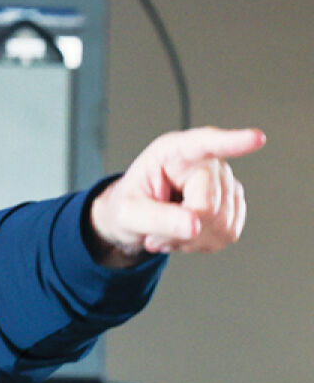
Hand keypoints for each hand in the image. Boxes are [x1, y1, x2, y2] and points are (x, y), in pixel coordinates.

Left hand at [88, 126, 265, 266]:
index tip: (256, 138)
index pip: (206, 144)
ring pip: (222, 226)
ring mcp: (224, 183)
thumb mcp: (127, 213)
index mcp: (174, 152)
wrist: (135, 218)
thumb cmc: (128, 205)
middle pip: (209, 207)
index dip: (232, 142)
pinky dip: (202, 243)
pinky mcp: (234, 204)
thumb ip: (157, 218)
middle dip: (180, 230)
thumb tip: (194, 226)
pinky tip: (184, 234)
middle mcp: (205, 162)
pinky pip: (227, 235)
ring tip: (168, 230)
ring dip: (190, 240)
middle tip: (155, 232)